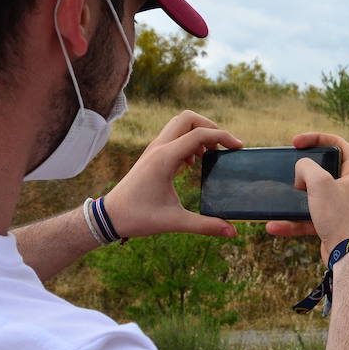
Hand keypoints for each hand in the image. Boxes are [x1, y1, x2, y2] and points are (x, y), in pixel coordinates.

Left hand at [103, 110, 240, 238]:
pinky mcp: (152, 155)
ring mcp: (154, 149)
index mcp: (165, 158)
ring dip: (198, 133)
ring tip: (210, 154)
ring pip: (179, 124)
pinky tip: (193, 163)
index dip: (223, 136)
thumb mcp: (175, 222)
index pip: (199, 134)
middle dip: (210, 126)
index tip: (238, 147)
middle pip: (188, 118)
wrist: (110, 216)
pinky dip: (188, 142)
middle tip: (223, 146)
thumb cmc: (138, 217)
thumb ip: (205, 225)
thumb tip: (232, 231)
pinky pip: (173, 136)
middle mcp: (159, 148)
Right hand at [264, 132, 348, 262]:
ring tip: (280, 200)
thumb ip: (306, 167)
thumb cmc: (339, 216)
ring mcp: (342, 205)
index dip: (316, 138)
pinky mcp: (333, 223)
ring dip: (294, 199)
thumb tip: (301, 172)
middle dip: (304, 172)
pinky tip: (274, 226)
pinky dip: (293, 222)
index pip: (338, 143)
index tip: (295, 142)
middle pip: (324, 169)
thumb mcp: (319, 182)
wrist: (347, 255)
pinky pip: (309, 217)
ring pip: (314, 195)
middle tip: (291, 172)